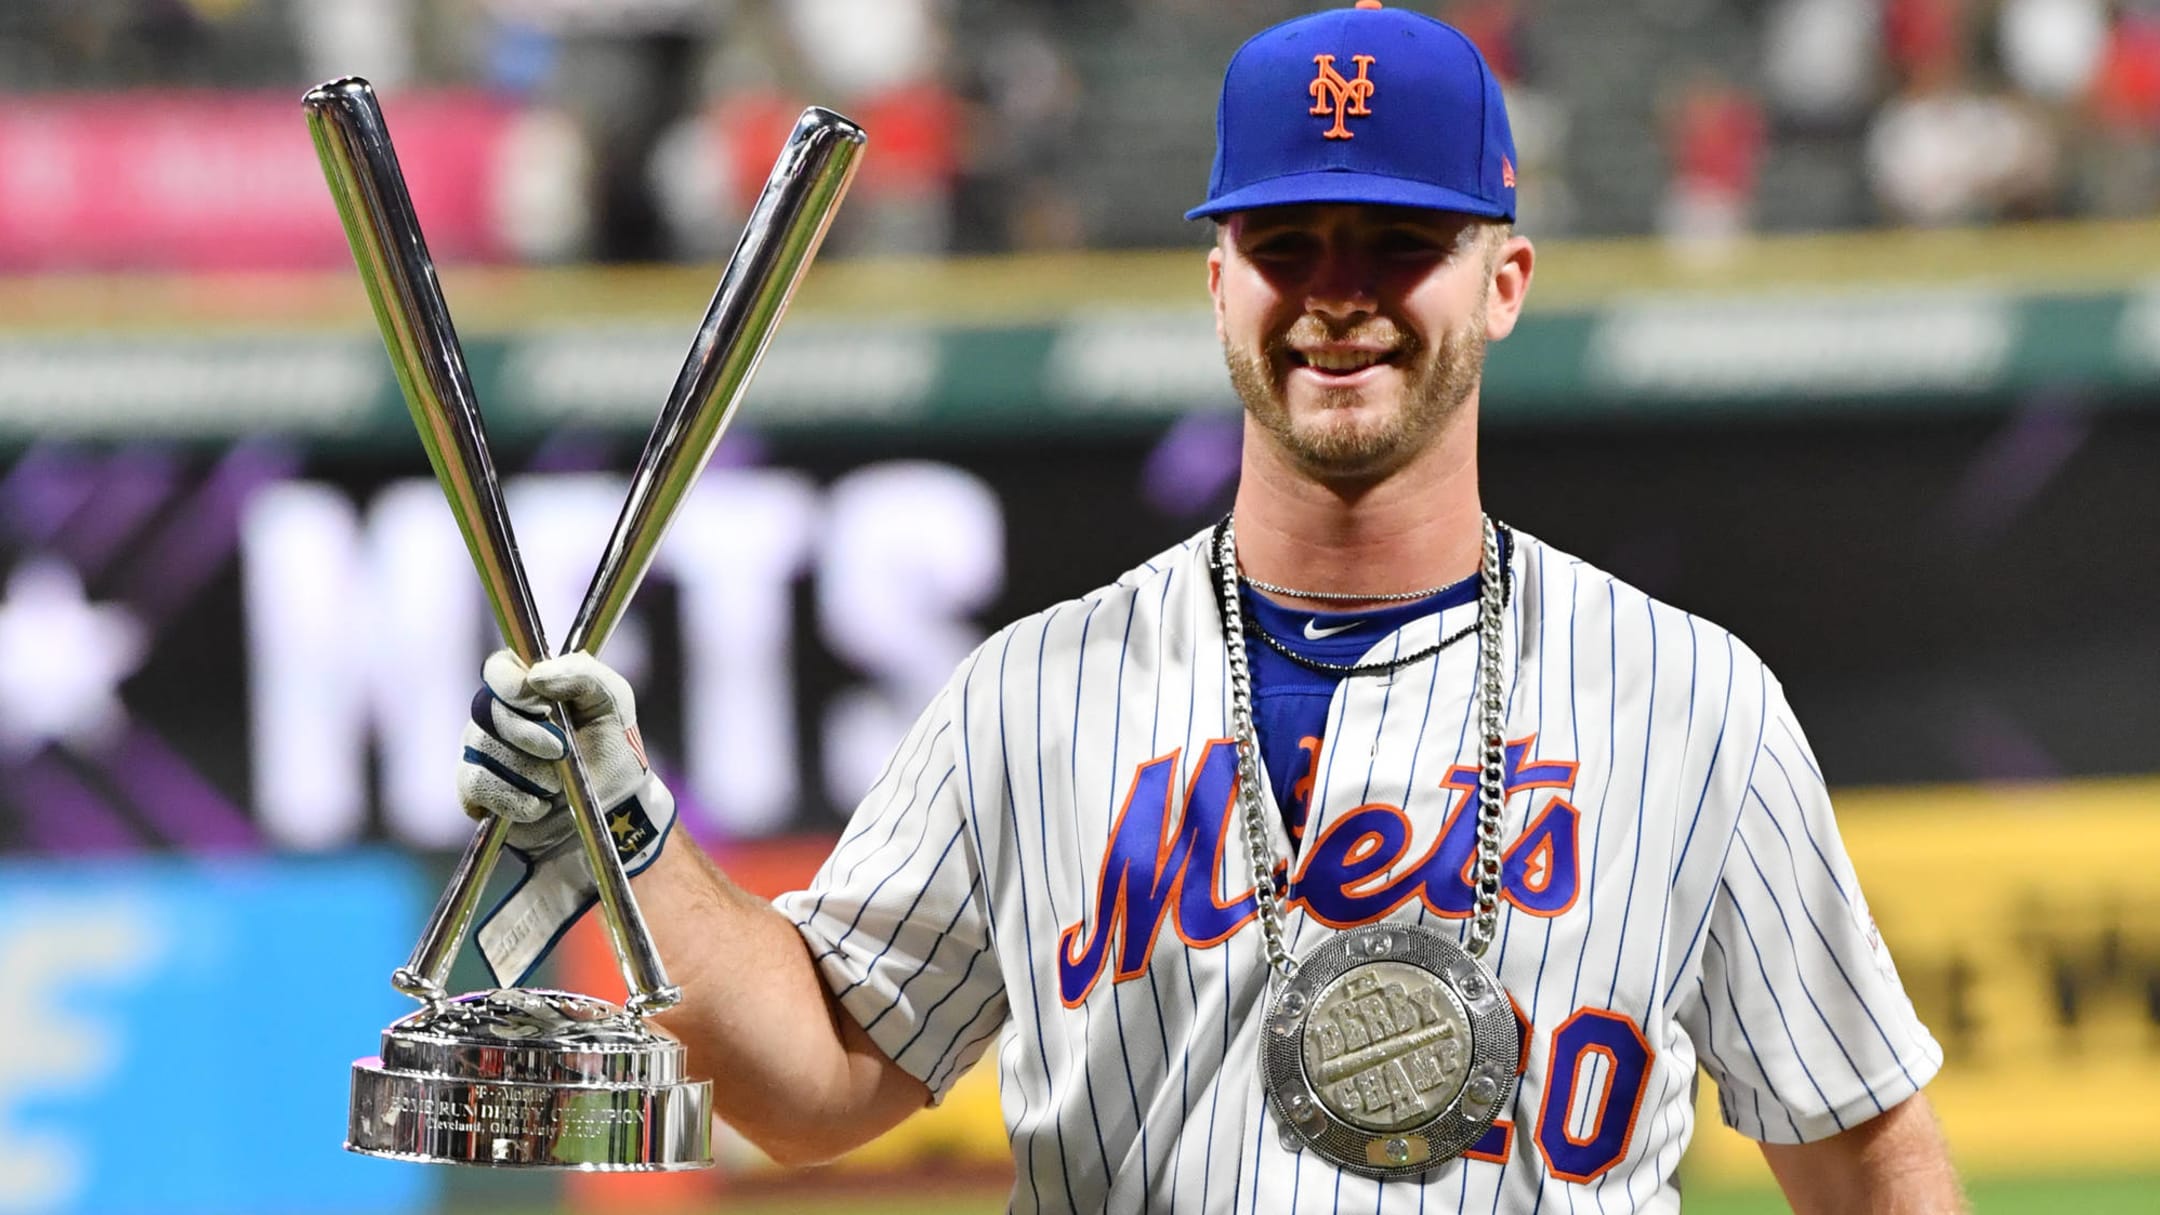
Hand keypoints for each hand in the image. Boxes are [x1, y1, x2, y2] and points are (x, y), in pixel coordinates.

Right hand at [458, 649, 675, 871]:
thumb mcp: (613, 702)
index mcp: (530, 686)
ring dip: (530, 772)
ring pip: (484, 749)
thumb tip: (535, 675)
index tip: (541, 704)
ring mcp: (484, 750)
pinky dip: (514, 800)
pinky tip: (538, 806)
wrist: (609, 810)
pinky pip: (476, 785)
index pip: (498, 668)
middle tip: (561, 751)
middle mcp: (499, 714)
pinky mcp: (477, 788)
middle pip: (487, 710)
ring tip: (557, 783)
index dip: (511, 684)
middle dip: (528, 735)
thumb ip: (583, 674)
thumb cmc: (610, 750)